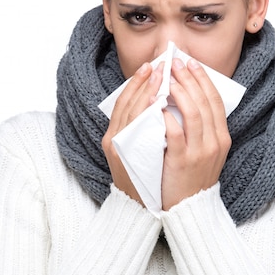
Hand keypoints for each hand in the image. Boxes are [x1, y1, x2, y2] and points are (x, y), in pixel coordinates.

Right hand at [102, 62, 163, 203]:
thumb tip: (159, 105)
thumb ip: (143, 129)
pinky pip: (138, 133)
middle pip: (125, 104)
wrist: (140, 209)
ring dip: (145, 93)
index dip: (135, 83)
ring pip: (130, 114)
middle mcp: (114, 140)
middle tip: (158, 66)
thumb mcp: (137, 150)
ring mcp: (121, 150)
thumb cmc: (143, 178)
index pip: (123, 102)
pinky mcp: (129, 159)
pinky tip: (159, 105)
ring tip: (160, 77)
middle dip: (142, 82)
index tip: (150, 67)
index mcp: (115, 136)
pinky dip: (147, 116)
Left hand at [161, 57, 231, 210]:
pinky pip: (176, 132)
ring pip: (193, 113)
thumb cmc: (191, 177)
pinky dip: (167, 116)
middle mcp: (215, 142)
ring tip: (168, 77)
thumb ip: (200, 129)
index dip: (203, 79)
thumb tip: (185, 99)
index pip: (215, 100)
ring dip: (180, 91)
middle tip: (176, 62)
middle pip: (205, 101)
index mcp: (221, 138)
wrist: (189, 208)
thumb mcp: (205, 151)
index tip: (191, 63)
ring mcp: (200, 151)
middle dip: (190, 78)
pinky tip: (157, 105)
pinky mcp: (183, 161)